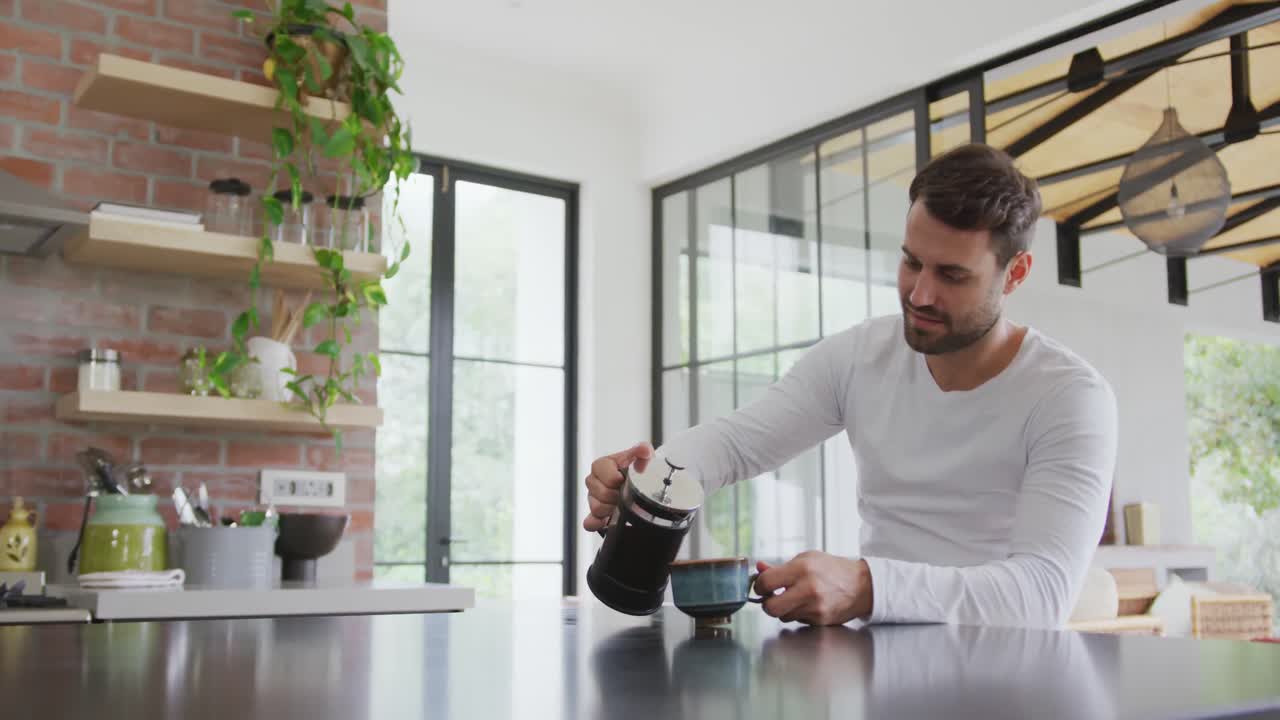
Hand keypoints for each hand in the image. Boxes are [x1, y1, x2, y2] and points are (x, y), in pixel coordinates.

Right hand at [582, 442, 653, 531]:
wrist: (638, 482)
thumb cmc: (636, 469)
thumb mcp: (642, 458)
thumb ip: (643, 451)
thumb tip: (644, 450)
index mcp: (602, 465)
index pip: (607, 477)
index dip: (618, 481)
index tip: (624, 480)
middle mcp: (594, 480)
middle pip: (601, 494)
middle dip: (616, 496)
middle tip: (625, 494)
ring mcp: (592, 497)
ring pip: (597, 508)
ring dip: (611, 508)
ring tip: (622, 504)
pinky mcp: (593, 514)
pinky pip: (589, 522)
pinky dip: (597, 522)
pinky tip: (607, 520)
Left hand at [752, 551, 872, 624]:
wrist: (861, 585)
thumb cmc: (832, 569)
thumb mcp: (806, 559)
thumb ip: (780, 566)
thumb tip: (759, 568)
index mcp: (802, 569)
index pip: (766, 582)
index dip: (758, 585)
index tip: (761, 585)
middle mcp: (808, 589)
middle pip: (770, 608)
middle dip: (767, 603)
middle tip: (771, 597)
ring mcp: (814, 607)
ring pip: (783, 616)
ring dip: (784, 609)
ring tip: (795, 597)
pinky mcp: (820, 621)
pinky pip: (798, 621)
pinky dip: (798, 614)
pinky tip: (808, 604)